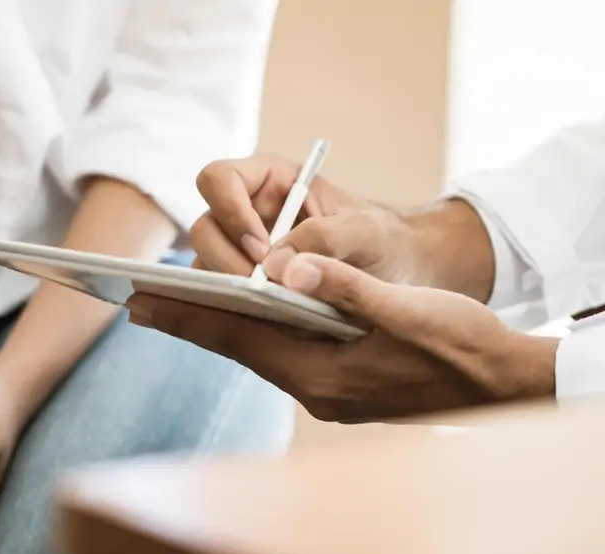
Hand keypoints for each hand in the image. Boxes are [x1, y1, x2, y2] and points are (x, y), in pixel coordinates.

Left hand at [127, 254, 558, 421]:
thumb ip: (342, 287)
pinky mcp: (344, 387)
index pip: (239, 339)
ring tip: (180, 305)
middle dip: (191, 322)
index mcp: (323, 375)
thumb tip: (283, 269)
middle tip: (140, 302)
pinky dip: (258, 334)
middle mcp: (317, 391)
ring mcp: (330, 393)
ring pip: (261, 352)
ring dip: (222, 327)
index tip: (140, 304)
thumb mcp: (404, 310)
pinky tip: (246, 318)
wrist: (505, 385)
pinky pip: (285, 357)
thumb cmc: (462, 345)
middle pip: (240, 348)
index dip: (188, 318)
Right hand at [191, 155, 496, 301]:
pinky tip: (270, 322)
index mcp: (270, 181)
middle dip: (229, 262)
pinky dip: (239, 311)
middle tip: (266, 289)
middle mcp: (247, 215)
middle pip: (204, 229)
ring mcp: (243, 255)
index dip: (228, 210)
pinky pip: (223, 299)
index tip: (261, 248)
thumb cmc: (384, 241)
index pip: (218, 180)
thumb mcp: (365, 232)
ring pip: (205, 268)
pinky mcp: (248, 290)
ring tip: (273, 308)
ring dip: (232, 290)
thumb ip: (324, 239)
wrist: (401, 277)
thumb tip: (274, 264)